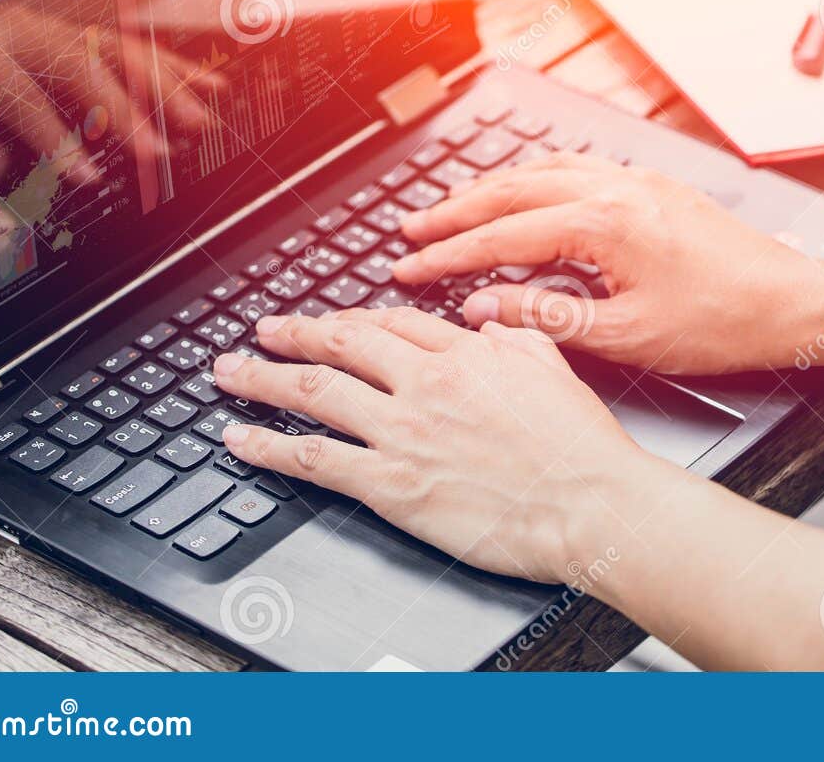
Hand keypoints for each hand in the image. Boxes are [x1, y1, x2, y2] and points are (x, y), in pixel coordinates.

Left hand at [212, 307, 659, 582]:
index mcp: (466, 353)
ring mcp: (403, 432)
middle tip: (263, 330)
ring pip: (313, 393)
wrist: (591, 504)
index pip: (391, 323)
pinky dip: (268, 447)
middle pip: (340, 344)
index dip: (352, 319)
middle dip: (292, 334)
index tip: (331, 321)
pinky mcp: (390, 484)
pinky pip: (312, 459)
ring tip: (232, 373)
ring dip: (263, 380)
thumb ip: (514, 336)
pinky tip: (241, 440)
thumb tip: (488, 323)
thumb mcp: (553, 366)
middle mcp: (425, 383)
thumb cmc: (581, 448)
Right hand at [390, 153, 823, 374]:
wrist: (792, 303)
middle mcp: (618, 189)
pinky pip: (579, 168)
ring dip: (493, 188)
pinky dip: (537, 177)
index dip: (449, 255)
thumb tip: (482, 310)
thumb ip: (545, 319)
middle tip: (411, 230)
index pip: (504, 236)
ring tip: (454, 208)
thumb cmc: (722, 324)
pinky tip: (527, 191)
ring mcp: (638, 182)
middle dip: (456, 211)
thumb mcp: (626, 336)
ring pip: (544, 170)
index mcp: (605, 224)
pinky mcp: (655, 188)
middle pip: (514, 189)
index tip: (408, 268)